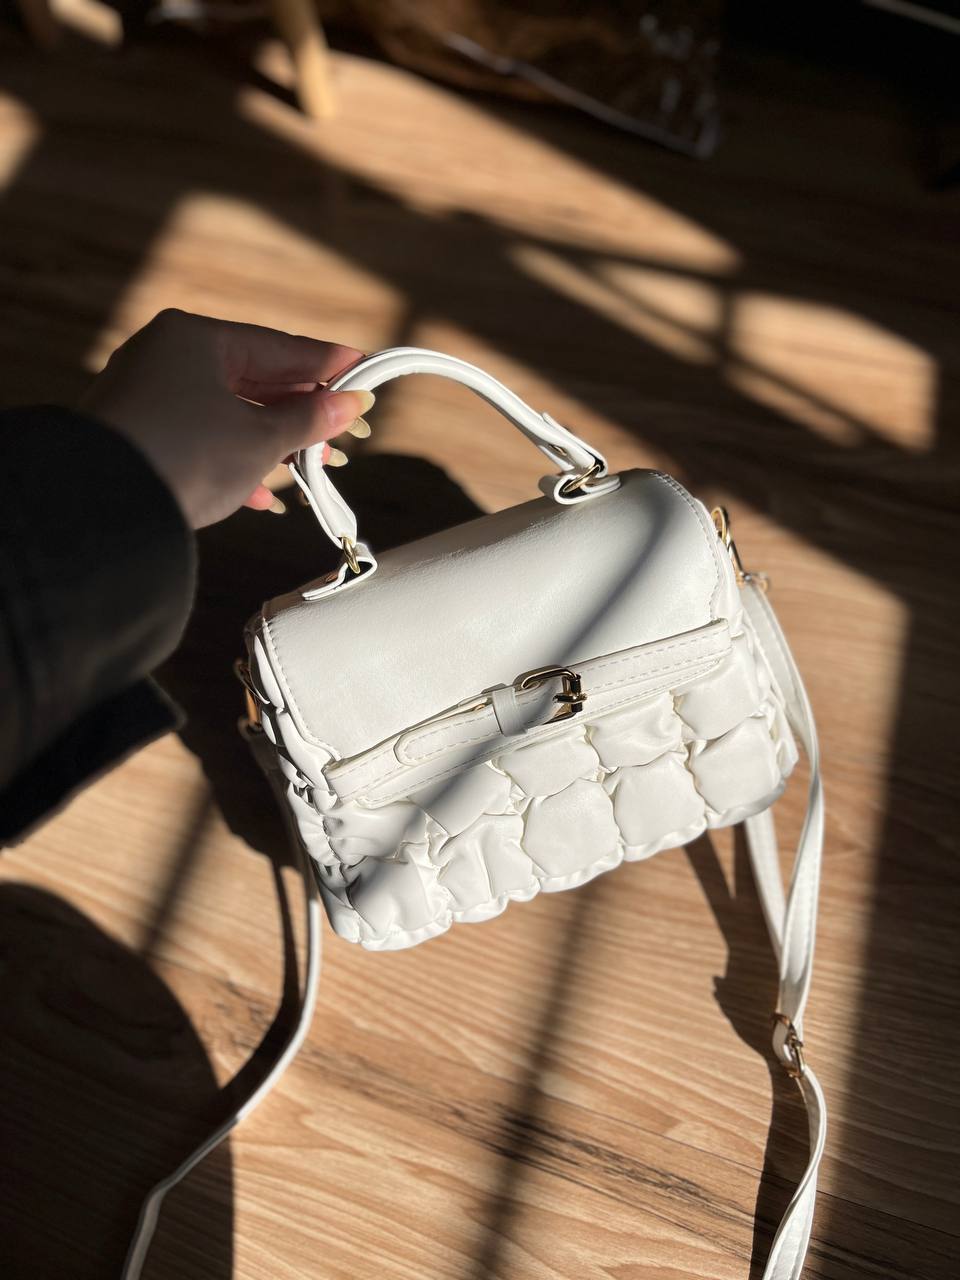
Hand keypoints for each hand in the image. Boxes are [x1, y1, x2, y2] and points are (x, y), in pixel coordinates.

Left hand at [79, 309, 372, 527]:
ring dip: (274, 443)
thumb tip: (349, 406)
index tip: (363, 372)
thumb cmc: (185, 455)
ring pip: (227, 414)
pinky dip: (235, 463)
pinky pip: (199, 441)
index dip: (326, 365)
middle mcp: (167, 357)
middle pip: (253, 380)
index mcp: (196, 338)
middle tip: (346, 430)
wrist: (103, 506)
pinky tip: (265, 496)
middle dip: (302, 412)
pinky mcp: (138, 436)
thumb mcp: (260, 439)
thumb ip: (308, 420)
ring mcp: (148, 396)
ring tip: (315, 466)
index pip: (278, 347)